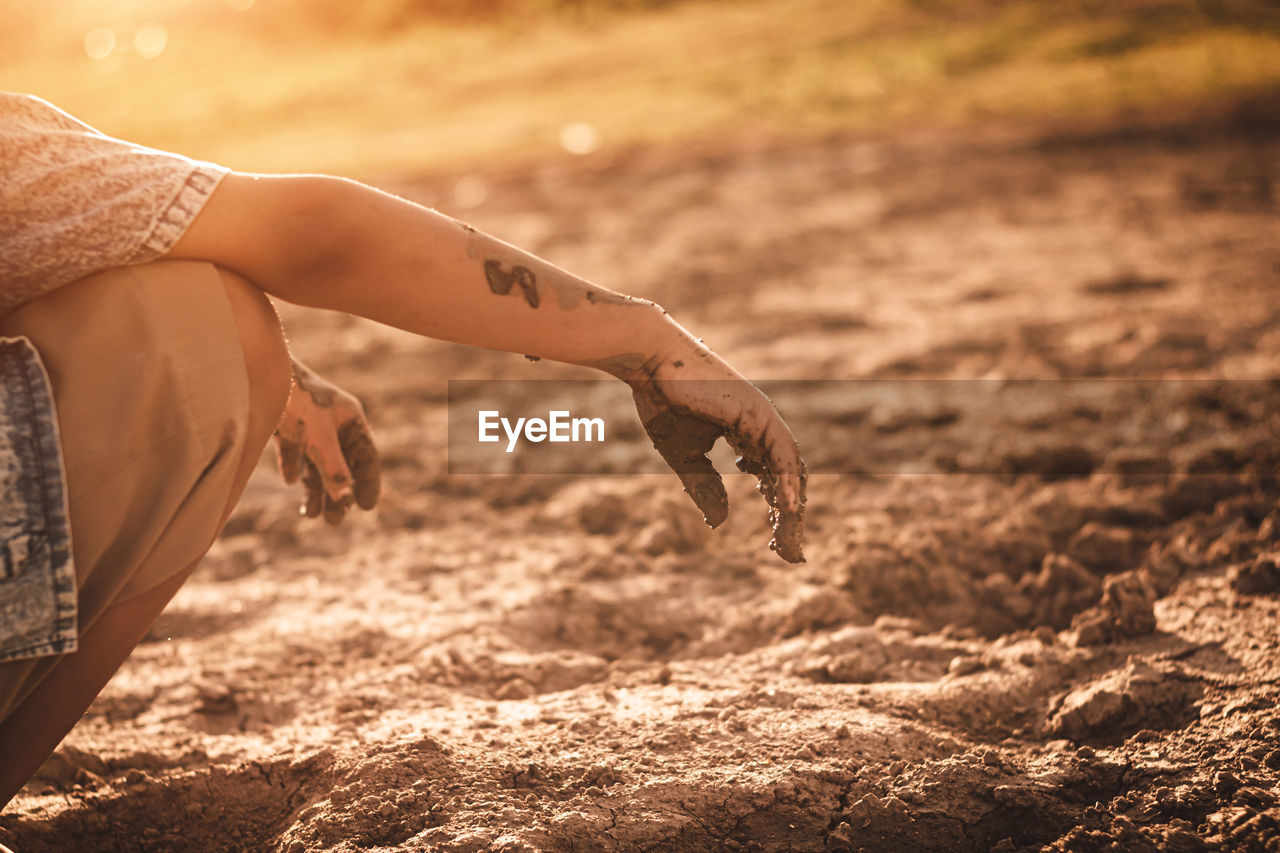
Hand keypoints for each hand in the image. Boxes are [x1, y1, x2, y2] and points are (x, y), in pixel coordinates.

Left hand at [273, 358, 380, 523]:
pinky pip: (296, 452)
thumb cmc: (295, 400)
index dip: (367, 482)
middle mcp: (332, 422)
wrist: (255, 373)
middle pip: (341, 464)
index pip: (365, 456)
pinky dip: (294, 467)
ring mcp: (308, 424)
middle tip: (335, 521)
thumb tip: (347, 501)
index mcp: (349, 418)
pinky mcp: (286, 425)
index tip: (367, 507)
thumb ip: (333, 470)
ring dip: (315, 488)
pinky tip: (290, 480)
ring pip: (317, 462)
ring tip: (311, 515)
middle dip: (338, 493)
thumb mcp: (318, 439)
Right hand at [619, 344, 806, 562]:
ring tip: (790, 539)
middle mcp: (760, 424)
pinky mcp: (758, 411)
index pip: (770, 475)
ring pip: (790, 467)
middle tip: (790, 552)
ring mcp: (762, 416)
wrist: (650, 364)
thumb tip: (721, 522)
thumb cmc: (662, 402)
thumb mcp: (684, 457)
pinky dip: (788, 480)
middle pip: (785, 475)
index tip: (777, 541)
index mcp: (744, 432)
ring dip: (791, 504)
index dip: (775, 507)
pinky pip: (782, 451)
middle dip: (789, 516)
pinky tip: (789, 508)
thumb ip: (704, 487)